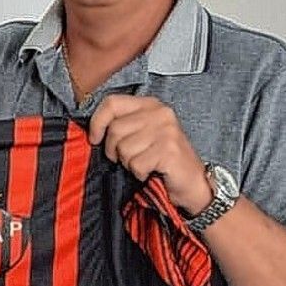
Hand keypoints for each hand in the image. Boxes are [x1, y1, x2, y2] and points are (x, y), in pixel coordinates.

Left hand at [88, 95, 212, 213]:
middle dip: (115, 150)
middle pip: (114, 129)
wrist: (192, 183)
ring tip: (145, 163)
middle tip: (130, 158)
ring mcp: (166, 131)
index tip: (95, 138)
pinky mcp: (169, 150)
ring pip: (123, 148)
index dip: (97, 122)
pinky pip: (136, 164)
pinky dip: (139, 173)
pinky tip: (152, 171)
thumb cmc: (162, 159)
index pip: (111, 102)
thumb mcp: (141, 134)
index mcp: (150, 104)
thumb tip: (93, 130)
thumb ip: (121, 124)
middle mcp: (159, 113)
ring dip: (129, 163)